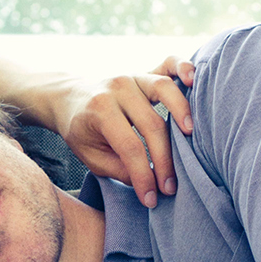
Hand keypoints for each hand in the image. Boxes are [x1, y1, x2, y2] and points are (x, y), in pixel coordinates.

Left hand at [55, 56, 194, 207]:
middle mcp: (117, 89)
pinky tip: (193, 80)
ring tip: (191, 136)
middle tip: (170, 188)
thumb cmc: (80, 130)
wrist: (67, 97)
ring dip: (181, 111)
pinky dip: (183, 67)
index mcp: (99, 110)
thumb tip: (149, 182)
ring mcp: (131, 76)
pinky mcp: (144, 70)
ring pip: (163, 88)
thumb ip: (118, 169)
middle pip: (151, 125)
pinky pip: (168, 63)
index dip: (144, 176)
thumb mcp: (89, 155)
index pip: (130, 147)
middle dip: (164, 161)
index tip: (151, 198)